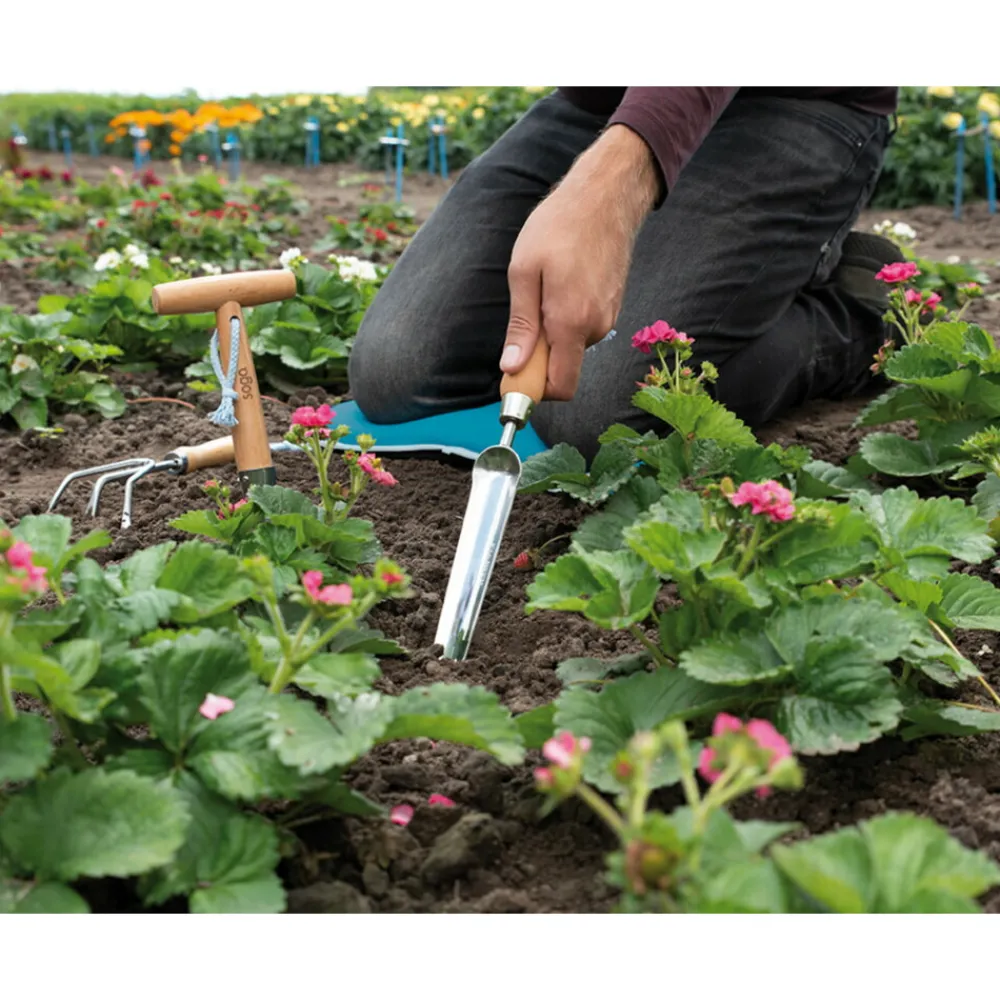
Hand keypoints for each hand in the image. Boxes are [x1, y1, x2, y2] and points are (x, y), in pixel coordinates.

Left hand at [500, 125, 662, 400]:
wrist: (606, 196)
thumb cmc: (559, 227)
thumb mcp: (524, 272)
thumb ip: (521, 326)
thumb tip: (512, 367)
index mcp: (572, 323)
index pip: (560, 387)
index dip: (534, 390)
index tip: (513, 375)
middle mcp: (596, 328)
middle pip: (563, 368)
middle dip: (540, 357)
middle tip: (525, 315)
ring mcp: (608, 318)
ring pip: (572, 347)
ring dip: (553, 333)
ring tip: (545, 288)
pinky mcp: (612, 308)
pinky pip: (583, 329)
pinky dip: (567, 319)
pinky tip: (562, 284)